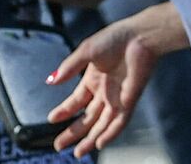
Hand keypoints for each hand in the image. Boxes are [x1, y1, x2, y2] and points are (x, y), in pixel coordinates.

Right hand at [45, 19, 158, 156]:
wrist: (140, 37)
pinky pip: (119, 122)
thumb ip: (69, 68)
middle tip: (58, 145)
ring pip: (101, 125)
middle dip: (72, 132)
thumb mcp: (86, 51)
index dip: (63, 112)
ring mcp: (117, 98)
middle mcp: (104, 91)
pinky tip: (99, 143)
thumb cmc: (116, 38)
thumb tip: (50, 81)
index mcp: (93, 79)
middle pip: (86, 118)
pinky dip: (110, 133)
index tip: (51, 120)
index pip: (75, 102)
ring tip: (77, 152)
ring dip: (89, 139)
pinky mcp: (129, 101)